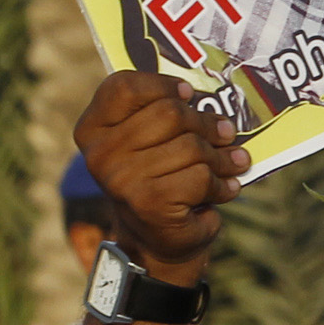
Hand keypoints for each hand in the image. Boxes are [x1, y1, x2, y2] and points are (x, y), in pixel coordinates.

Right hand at [74, 72, 245, 282]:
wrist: (158, 239)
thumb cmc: (160, 177)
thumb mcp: (153, 141)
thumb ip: (163, 111)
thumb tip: (208, 91)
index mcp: (92, 129)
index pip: (123, 86)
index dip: (162, 85)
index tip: (188, 93)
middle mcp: (99, 153)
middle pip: (169, 112)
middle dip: (207, 123)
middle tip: (225, 133)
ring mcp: (121, 180)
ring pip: (192, 146)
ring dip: (222, 157)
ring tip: (230, 163)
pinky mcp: (148, 203)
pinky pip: (201, 176)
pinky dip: (222, 183)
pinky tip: (224, 188)